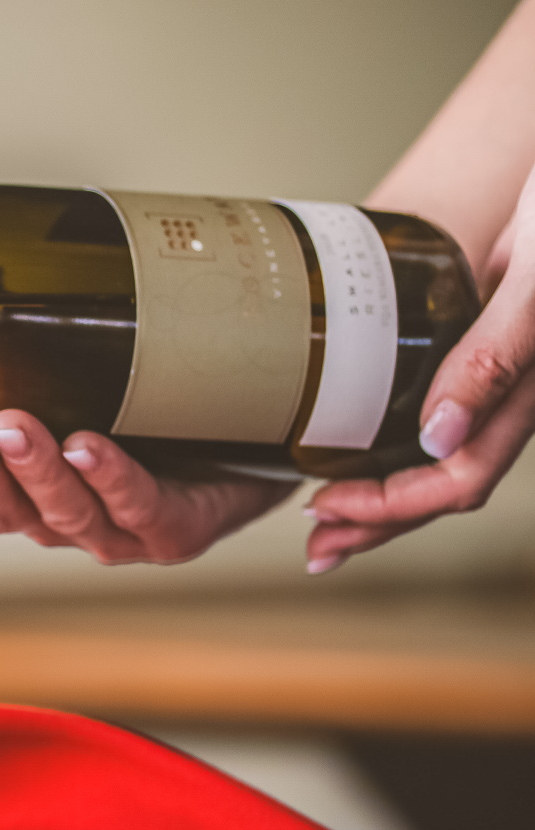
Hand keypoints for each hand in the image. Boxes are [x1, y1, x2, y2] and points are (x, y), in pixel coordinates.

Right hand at [0, 408, 295, 564]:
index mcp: (11, 489)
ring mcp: (111, 530)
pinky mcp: (171, 531)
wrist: (245, 432)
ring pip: (62, 513)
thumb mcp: (50, 350)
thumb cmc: (132, 404)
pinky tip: (90, 447)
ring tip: (15, 425)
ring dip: (34, 470)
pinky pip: (138, 507)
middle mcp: (52, 517)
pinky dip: (111, 478)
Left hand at [305, 165, 534, 572]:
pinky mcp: (481, 350)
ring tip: (327, 523)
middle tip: (316, 550)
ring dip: (386, 497)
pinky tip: (357, 450)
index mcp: (531, 390)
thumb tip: (435, 436)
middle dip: (379, 524)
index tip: (327, 510)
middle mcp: (516, 395)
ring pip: (443, 459)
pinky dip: (395, 447)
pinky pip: (439, 416)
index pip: (459, 480)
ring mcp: (500, 378)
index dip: (391, 508)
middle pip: (445, 486)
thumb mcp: (534, 280)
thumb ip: (494, 355)